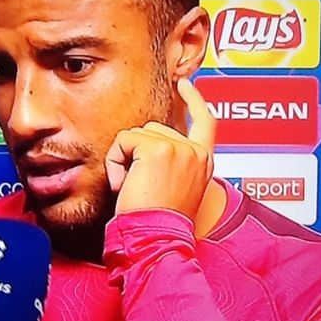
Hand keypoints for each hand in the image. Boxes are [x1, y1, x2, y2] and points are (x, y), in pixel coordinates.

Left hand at [105, 79, 215, 217]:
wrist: (157, 236)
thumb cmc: (158, 220)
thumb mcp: (173, 187)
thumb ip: (170, 161)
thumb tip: (146, 144)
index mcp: (203, 162)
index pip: (206, 122)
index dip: (195, 100)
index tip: (185, 84)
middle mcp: (196, 153)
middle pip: (153, 129)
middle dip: (136, 153)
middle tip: (137, 186)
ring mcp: (180, 148)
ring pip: (136, 135)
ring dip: (124, 159)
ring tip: (133, 187)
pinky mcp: (160, 149)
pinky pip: (123, 141)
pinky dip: (115, 162)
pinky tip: (124, 184)